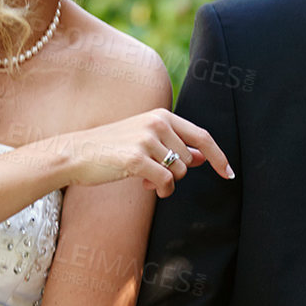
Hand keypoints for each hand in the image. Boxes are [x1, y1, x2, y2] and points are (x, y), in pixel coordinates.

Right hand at [54, 109, 232, 196]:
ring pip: (179, 172)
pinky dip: (161, 190)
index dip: (219, 156)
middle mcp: (157, 123)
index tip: (229, 173)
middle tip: (151, 174)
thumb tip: (203, 156)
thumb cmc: (111, 148)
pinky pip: (166, 182)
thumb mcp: (145, 139)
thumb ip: (174, 145)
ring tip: (144, 178)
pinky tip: (146, 187)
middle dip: (175, 173)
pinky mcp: (136, 158)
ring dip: (166, 182)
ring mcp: (147, 140)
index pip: (201, 136)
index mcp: (162, 115)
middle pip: (189, 160)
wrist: (76, 153)